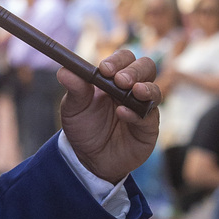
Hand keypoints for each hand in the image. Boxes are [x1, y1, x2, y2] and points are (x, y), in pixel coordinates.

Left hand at [57, 49, 159, 184]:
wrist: (89, 158)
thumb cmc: (83, 127)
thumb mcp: (74, 107)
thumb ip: (74, 89)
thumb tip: (64, 70)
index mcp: (115, 78)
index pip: (125, 59)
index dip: (118, 60)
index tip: (104, 69)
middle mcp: (133, 89)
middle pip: (146, 67)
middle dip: (134, 71)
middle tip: (120, 80)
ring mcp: (143, 108)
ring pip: (154, 91)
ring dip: (145, 88)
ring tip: (133, 91)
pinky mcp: (148, 128)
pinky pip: (150, 118)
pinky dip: (137, 114)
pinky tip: (123, 113)